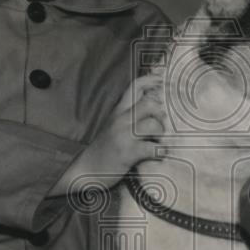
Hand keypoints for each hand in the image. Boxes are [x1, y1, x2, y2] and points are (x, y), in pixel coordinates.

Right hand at [61, 73, 165, 192]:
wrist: (86, 170)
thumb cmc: (104, 149)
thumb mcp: (113, 125)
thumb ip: (129, 115)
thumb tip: (154, 106)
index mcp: (117, 111)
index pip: (135, 87)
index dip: (151, 80)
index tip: (163, 80)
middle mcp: (120, 120)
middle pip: (150, 105)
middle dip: (161, 116)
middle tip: (161, 128)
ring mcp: (124, 135)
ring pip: (153, 125)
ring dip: (161, 135)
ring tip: (158, 142)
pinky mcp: (128, 152)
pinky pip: (153, 148)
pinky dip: (159, 152)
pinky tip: (156, 156)